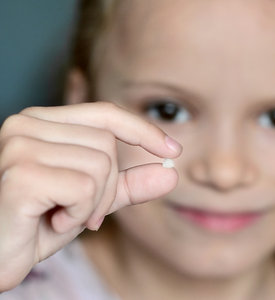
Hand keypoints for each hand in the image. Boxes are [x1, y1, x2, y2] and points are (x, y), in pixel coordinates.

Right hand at [0, 102, 181, 290]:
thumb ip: (127, 185)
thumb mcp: (90, 201)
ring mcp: (20, 145)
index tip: (173, 149)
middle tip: (80, 212)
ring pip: (100, 166)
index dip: (142, 130)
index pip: (105, 114)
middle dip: (108, 187)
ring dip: (92, 205)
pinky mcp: (21, 174)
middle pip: (107, 145)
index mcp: (41, 123)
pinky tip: (50, 221)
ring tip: (60, 215)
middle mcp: (26, 124)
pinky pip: (85, 188)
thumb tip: (171, 172)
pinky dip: (78, 214)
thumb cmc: (36, 224)